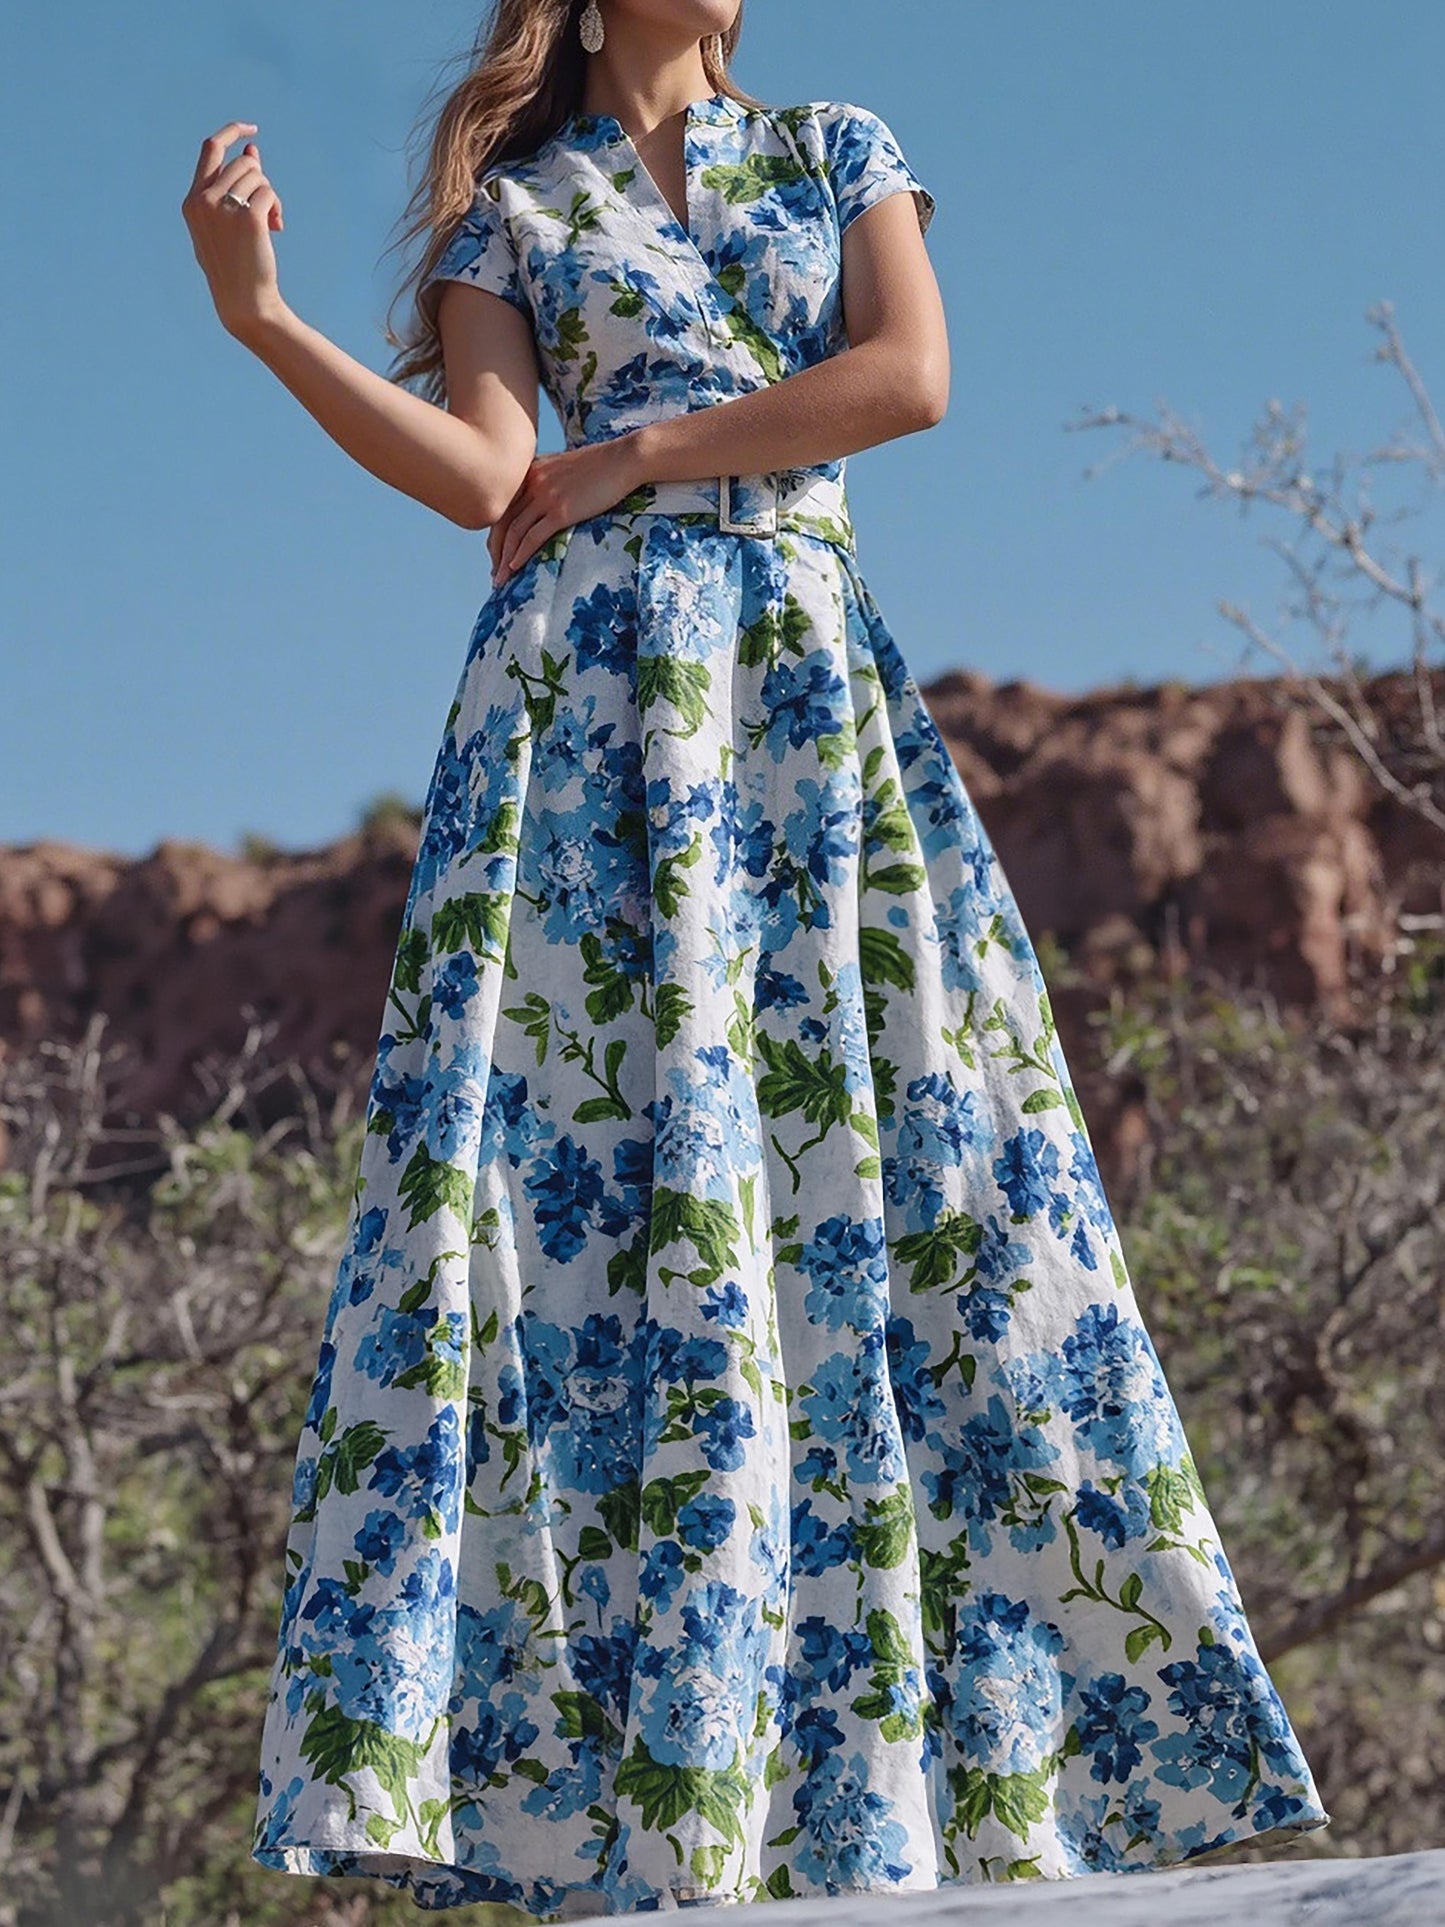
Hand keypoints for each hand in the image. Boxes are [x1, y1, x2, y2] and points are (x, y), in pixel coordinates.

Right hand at [182, 120, 287, 342]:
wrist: (244, 302)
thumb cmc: (236, 264)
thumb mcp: (227, 223)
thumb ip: (233, 186)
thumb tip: (252, 150)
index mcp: (192, 201)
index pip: (210, 149)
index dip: (231, 133)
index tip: (251, 129)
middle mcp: (203, 200)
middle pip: (242, 164)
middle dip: (260, 181)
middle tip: (268, 208)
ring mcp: (223, 209)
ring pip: (258, 176)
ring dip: (270, 196)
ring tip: (272, 222)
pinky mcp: (248, 218)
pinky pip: (268, 193)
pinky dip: (276, 207)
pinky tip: (276, 227)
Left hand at [488, 436, 643, 585]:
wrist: (624, 459)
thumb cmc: (602, 465)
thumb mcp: (566, 468)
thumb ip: (550, 481)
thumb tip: (546, 503)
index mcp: (531, 470)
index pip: (504, 505)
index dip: (496, 532)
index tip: (496, 552)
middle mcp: (532, 482)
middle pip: (503, 521)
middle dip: (495, 550)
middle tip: (494, 571)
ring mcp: (545, 496)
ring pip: (514, 532)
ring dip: (505, 559)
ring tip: (502, 579)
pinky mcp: (561, 510)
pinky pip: (533, 537)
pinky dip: (521, 555)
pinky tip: (515, 568)